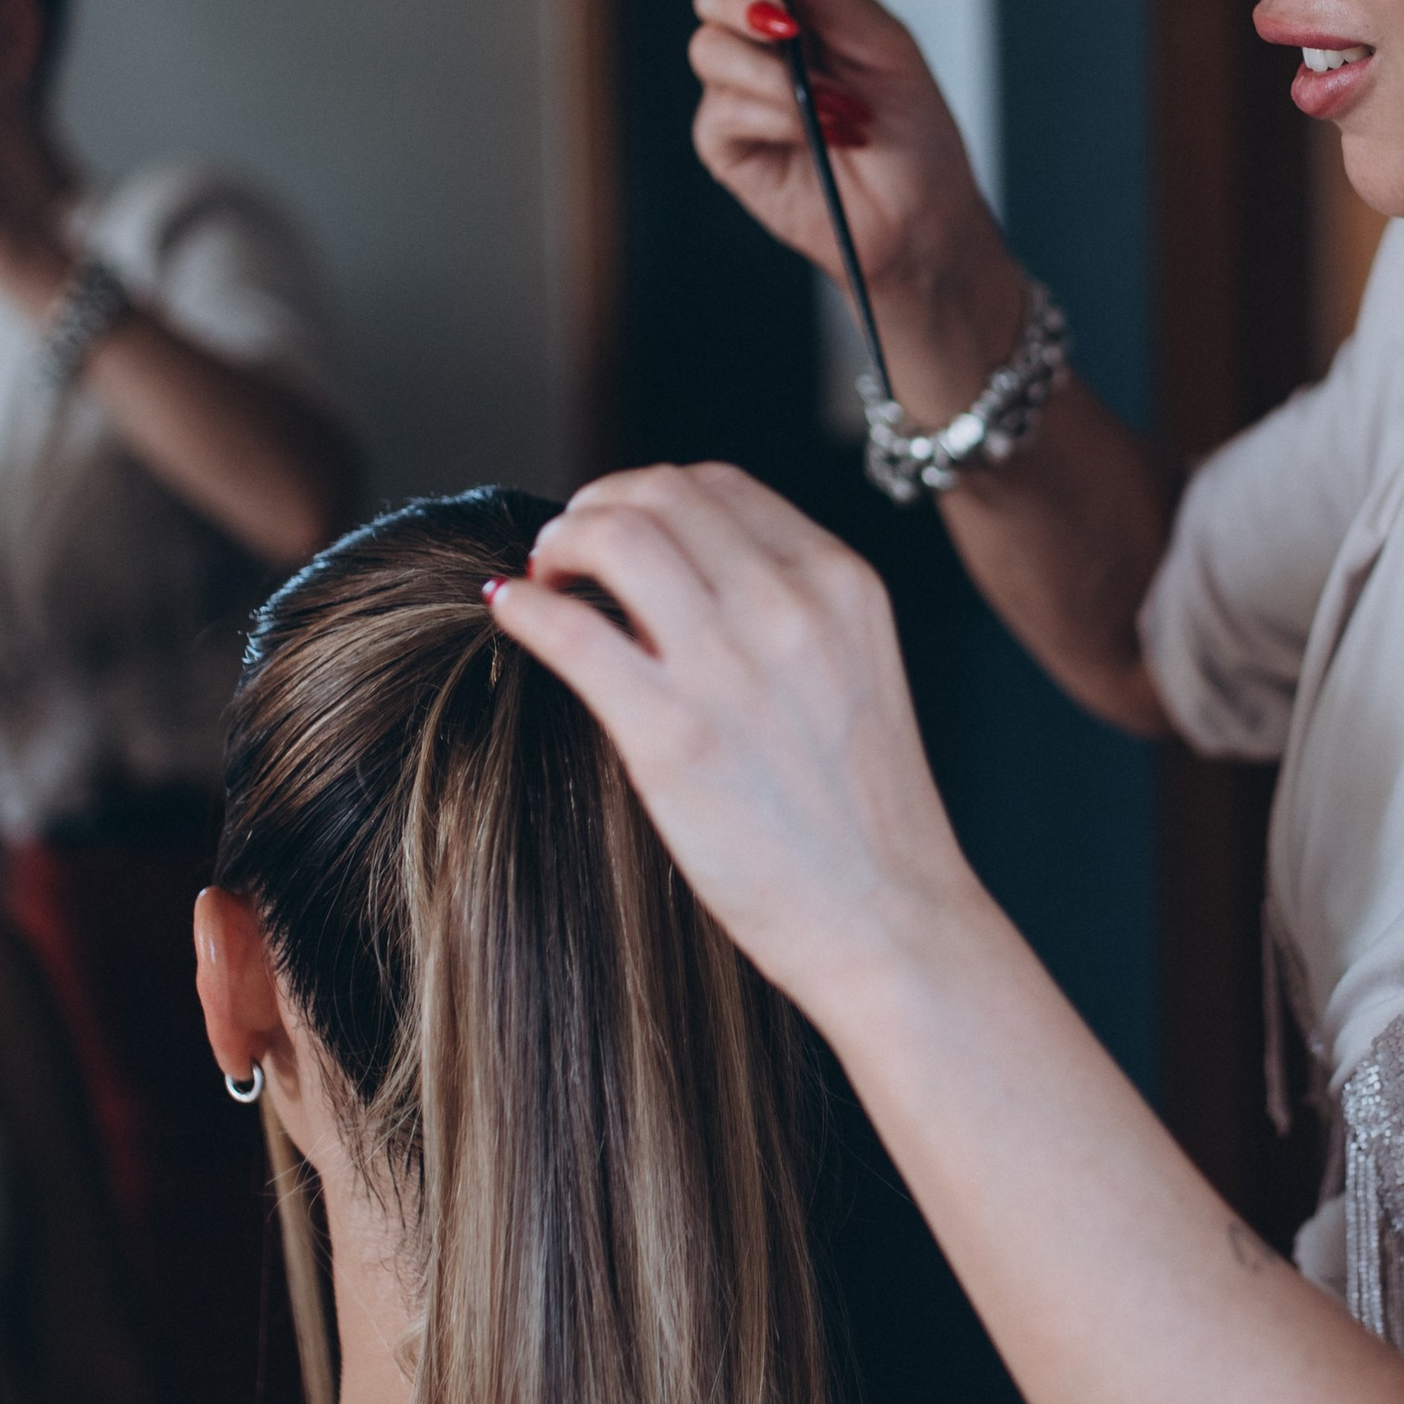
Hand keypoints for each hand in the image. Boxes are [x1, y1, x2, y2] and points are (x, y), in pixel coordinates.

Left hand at [490, 463, 975, 1018]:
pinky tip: (512, 613)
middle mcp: (791, 606)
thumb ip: (792, 613)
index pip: (719, 483)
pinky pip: (572, 632)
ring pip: (615, 536)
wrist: (891, 920)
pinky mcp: (674, 738)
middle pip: (660, 492)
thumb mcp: (855, 672)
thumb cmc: (867, 817)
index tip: (618, 532)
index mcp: (841, 583)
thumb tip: (684, 582)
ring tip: (543, 580)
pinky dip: (528, 608)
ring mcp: (731, 668)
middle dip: (594, 507)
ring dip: (559, 542)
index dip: (648, 495)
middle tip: (565, 553)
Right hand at [684, 0, 1021, 363]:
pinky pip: (722, 108)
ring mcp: (736, 91)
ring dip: (777, 75)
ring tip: (837, 108)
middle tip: (787, 22)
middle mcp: (758, 39)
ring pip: (709, 48)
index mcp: (796, 0)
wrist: (923, 220)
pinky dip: (774, 114)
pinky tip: (818, 135)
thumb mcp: (883, 42)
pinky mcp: (725, 143)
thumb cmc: (913, 133)